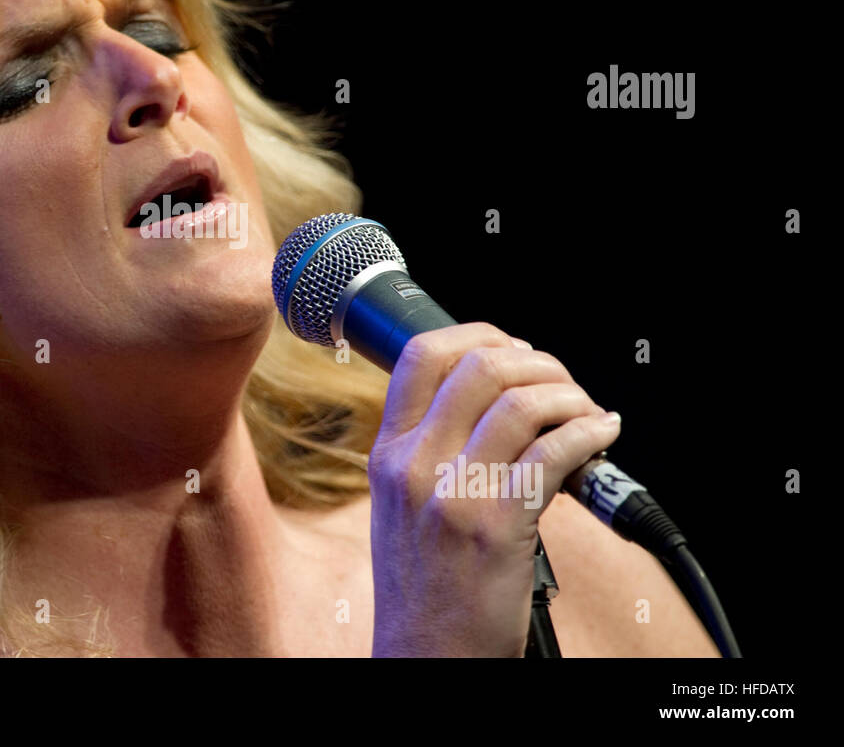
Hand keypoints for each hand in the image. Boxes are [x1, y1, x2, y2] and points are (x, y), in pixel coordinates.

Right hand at [368, 322, 621, 656]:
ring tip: (586, 412)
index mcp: (388, 455)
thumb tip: (495, 404)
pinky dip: (590, 434)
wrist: (427, 656)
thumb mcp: (400, 508)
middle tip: (562, 384)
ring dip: (570, 395)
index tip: (513, 346)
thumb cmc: (424, 589)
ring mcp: (454, 493)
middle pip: (480, 365)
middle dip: (538, 361)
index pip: (422, 356)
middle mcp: (415, 465)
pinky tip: (602, 436)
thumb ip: (429, 453)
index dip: (478, 334)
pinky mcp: (498, 526)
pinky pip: (555, 452)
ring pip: (521, 402)